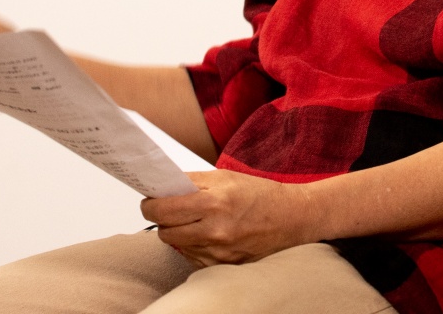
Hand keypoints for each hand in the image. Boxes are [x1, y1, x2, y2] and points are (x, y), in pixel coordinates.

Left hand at [142, 169, 314, 267]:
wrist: (293, 218)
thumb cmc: (262, 195)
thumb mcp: (226, 176)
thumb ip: (192, 181)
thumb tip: (162, 186)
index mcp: (214, 202)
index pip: (162, 210)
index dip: (150, 204)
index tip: (150, 200)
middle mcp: (214, 231)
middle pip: (163, 231)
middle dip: (163, 219)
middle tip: (171, 209)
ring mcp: (218, 253)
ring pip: (176, 245)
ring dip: (179, 232)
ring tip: (197, 219)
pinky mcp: (222, 266)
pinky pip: (192, 256)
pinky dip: (194, 245)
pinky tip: (209, 233)